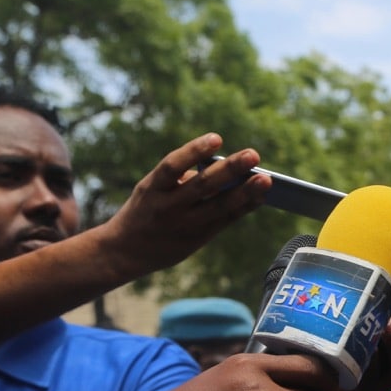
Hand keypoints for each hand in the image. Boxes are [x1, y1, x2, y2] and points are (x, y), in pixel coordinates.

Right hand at [96, 135, 270, 279]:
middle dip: (230, 170)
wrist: (124, 252)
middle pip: (203, 186)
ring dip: (245, 193)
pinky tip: (259, 196)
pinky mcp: (197, 240)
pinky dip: (243, 207)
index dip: (194, 151)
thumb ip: (182, 179)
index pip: (172, 166)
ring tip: (266, 180)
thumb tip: (226, 171)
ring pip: (219, 207)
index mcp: (153, 188)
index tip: (217, 138)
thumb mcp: (152, 189)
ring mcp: (184, 225)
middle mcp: (168, 207)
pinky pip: (224, 221)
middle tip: (253, 155)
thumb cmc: (146, 209)